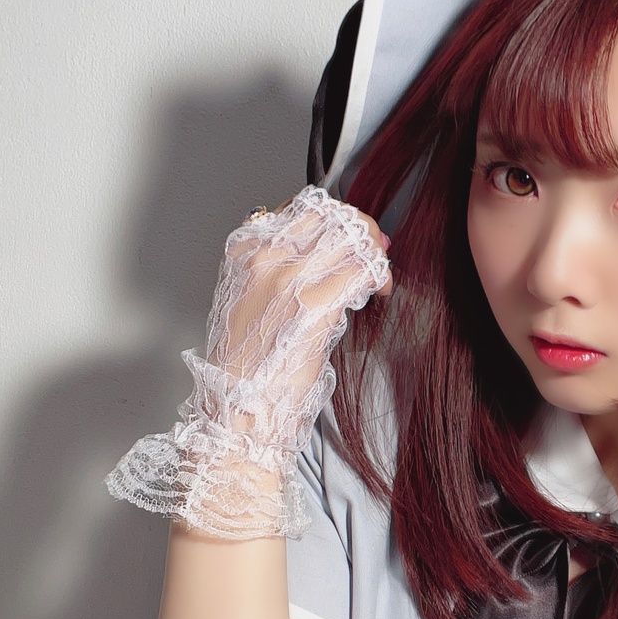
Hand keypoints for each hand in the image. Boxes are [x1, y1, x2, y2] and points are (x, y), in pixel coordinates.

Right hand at [106, 187, 390, 537]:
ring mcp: (288, 279)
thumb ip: (278, 268)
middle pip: (329, 214)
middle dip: (361, 229)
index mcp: (244, 251)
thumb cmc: (247, 367)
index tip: (350, 239)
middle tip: (376, 252)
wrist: (239, 411)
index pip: (301, 207)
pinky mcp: (313, 307)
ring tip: (378, 278)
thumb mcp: (250, 300)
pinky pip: (362, 270)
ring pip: (350, 237)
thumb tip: (325, 252)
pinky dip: (378, 276)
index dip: (335, 219)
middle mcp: (263, 257)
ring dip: (374, 252)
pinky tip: (379, 292)